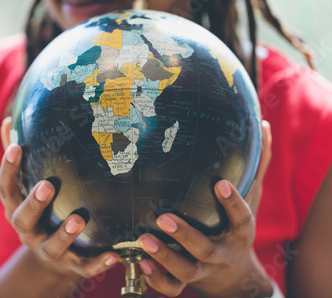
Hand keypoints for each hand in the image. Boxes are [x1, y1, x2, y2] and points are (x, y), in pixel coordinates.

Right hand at [0, 117, 119, 278]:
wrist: (49, 260)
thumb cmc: (39, 212)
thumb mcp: (25, 186)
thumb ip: (17, 156)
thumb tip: (9, 120)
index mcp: (16, 208)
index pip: (6, 189)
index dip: (8, 169)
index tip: (16, 147)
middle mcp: (28, 230)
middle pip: (22, 219)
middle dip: (33, 203)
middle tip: (47, 185)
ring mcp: (48, 249)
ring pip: (52, 246)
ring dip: (64, 234)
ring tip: (79, 219)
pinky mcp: (70, 265)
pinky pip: (82, 267)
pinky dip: (97, 263)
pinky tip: (113, 255)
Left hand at [137, 120, 273, 297]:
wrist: (236, 279)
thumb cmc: (237, 230)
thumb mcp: (252, 200)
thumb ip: (257, 166)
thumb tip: (266, 127)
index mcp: (239, 233)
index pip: (242, 219)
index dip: (233, 203)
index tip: (220, 183)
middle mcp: (221, 253)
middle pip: (205, 248)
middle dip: (185, 235)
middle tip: (162, 218)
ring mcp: (203, 271)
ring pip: (185, 270)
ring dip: (164, 256)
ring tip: (144, 239)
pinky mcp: (187, 282)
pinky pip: (172, 287)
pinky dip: (156, 279)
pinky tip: (141, 262)